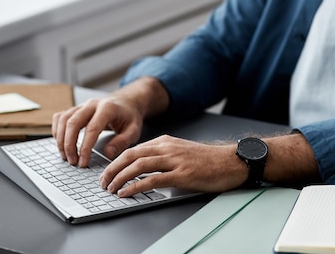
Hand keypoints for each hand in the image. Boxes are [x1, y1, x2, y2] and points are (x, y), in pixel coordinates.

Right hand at [52, 76, 168, 166]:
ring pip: (63, 120)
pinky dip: (57, 131)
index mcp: (108, 108)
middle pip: (73, 123)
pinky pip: (60, 117)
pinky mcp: (75, 109)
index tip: (83, 162)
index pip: (92, 128)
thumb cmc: (129, 117)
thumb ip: (122, 141)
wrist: (126, 103)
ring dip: (61, 140)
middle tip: (72, 162)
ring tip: (66, 157)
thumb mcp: (134, 130)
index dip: (85, 147)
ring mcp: (82, 105)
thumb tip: (108, 153)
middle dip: (69, 145)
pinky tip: (61, 144)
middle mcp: (92, 104)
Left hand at [99, 135, 246, 195]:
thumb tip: (144, 170)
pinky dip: (136, 186)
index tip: (108, 172)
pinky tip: (127, 192)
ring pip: (138, 165)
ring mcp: (175, 161)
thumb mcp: (182, 152)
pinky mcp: (182, 174)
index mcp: (166, 142)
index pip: (134, 149)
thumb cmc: (208, 160)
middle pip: (131, 155)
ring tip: (110, 188)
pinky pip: (152, 179)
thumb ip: (163, 157)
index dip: (117, 161)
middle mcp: (168, 148)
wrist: (231, 162)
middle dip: (112, 169)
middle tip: (103, 181)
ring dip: (120, 178)